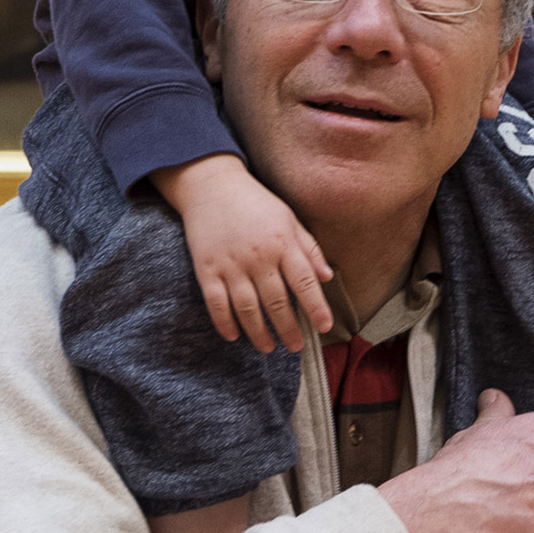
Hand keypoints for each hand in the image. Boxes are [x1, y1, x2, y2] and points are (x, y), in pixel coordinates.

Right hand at [153, 153, 334, 351]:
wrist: (211, 185)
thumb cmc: (255, 202)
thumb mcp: (288, 218)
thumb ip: (309, 248)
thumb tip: (327, 277)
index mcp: (282, 243)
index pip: (304, 282)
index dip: (316, 307)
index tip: (324, 327)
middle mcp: (258, 256)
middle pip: (277, 302)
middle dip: (289, 329)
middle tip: (296, 346)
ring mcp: (230, 264)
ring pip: (248, 308)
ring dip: (259, 333)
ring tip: (269, 347)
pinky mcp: (206, 269)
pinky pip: (216, 303)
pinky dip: (225, 323)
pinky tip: (234, 336)